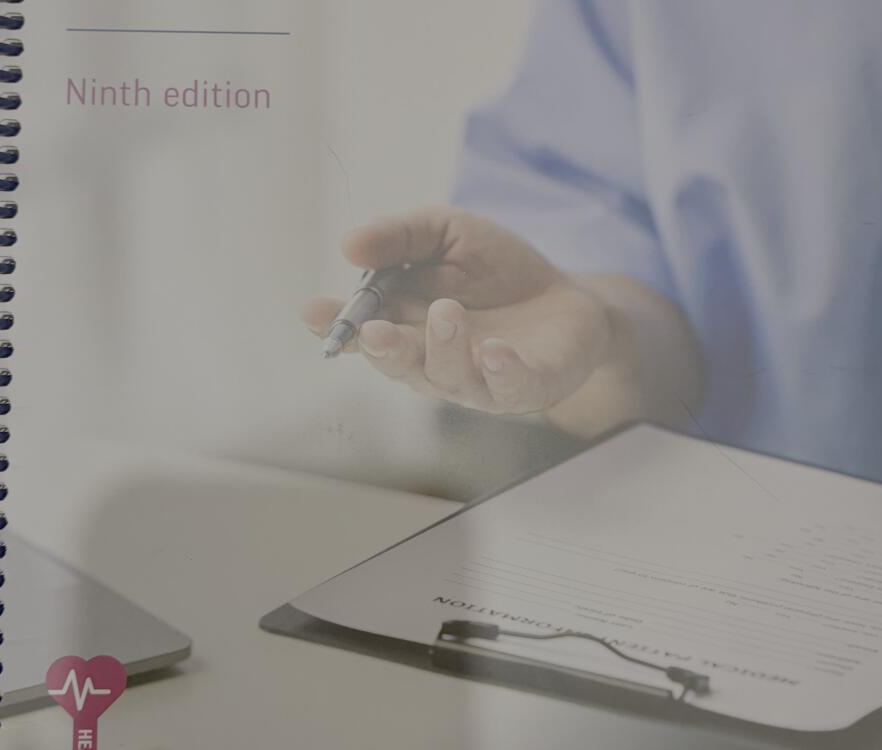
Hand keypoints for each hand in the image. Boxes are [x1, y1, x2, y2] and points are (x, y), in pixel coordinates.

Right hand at [302, 206, 702, 436]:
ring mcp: (477, 381)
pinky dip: (499, 371)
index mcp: (403, 325)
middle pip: (397, 363)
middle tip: (372, 331)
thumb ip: (400, 236)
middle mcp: (431, 361)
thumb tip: (348, 243)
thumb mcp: (446, 233)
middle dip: (382, 349)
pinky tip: (494, 351)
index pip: (360, 331)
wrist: (569, 297)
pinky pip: (507, 388)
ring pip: (449, 377)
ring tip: (447, 313)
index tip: (313, 311)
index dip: (336, 325)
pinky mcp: (525, 387)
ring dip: (442, 347)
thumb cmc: (496, 270)